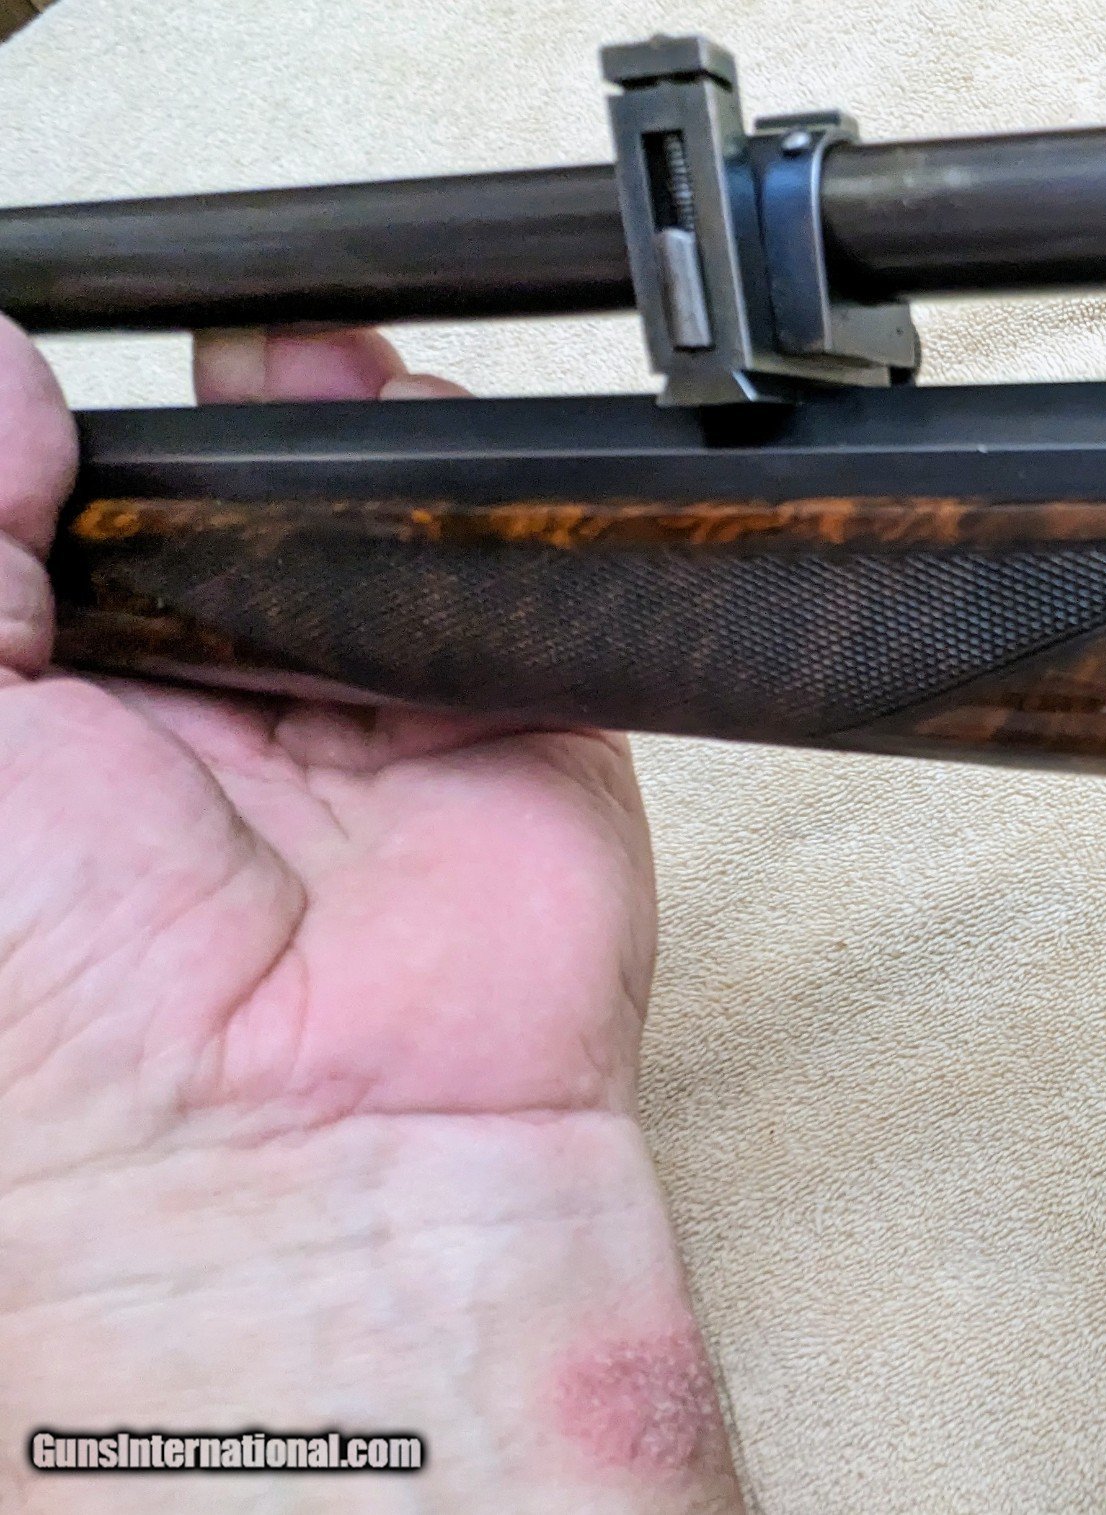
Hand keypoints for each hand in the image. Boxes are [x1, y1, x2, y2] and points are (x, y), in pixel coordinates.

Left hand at [0, 324, 741, 1512]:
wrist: (294, 1169)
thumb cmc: (50, 1028)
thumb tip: (8, 373)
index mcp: (34, 725)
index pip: (34, 529)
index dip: (35, 441)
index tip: (34, 391)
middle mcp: (186, 714)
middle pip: (189, 490)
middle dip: (177, 407)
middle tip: (147, 375)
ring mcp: (352, 709)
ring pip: (344, 500)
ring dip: (320, 416)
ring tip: (283, 373)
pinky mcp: (507, 715)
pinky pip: (497, 561)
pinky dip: (463, 483)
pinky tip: (400, 427)